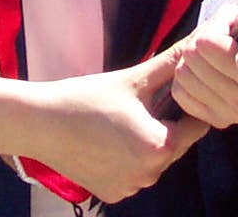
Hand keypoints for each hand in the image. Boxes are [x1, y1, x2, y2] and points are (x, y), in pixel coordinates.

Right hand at [0, 47, 207, 202]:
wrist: (41, 123)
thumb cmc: (86, 99)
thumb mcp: (133, 79)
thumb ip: (170, 64)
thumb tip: (195, 43)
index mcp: (161, 146)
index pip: (197, 126)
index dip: (188, 106)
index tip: (173, 92)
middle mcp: (151, 175)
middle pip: (176, 144)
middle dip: (167, 124)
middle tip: (142, 103)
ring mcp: (131, 188)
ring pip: (154, 160)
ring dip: (148, 142)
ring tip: (123, 120)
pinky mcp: (113, 194)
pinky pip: (133, 174)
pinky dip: (128, 159)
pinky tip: (109, 139)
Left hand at [169, 6, 237, 128]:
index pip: (231, 56)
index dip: (218, 42)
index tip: (230, 41)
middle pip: (195, 55)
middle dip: (201, 38)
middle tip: (217, 37)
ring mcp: (231, 115)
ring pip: (183, 73)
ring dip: (189, 57)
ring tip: (210, 53)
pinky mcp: (214, 121)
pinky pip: (179, 92)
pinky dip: (184, 77)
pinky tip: (202, 72)